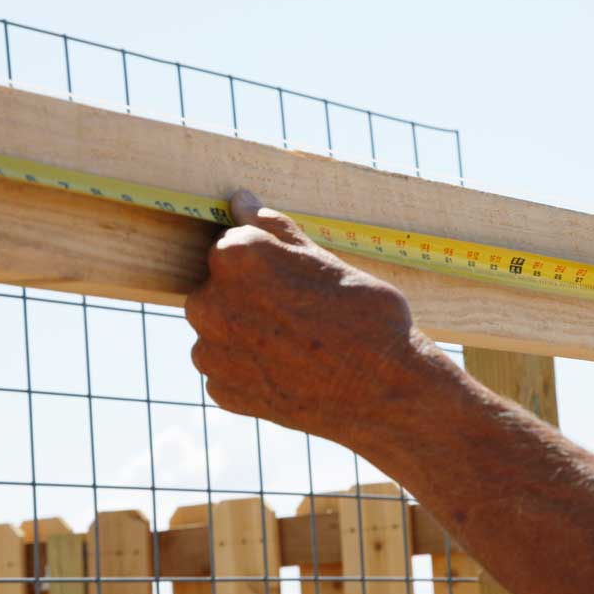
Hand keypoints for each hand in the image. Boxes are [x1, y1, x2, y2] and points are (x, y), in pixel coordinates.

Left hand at [184, 190, 439, 443]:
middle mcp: (209, 301)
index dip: (267, 263)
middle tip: (299, 314)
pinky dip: (251, 369)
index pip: (233, 245)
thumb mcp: (325, 259)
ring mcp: (210, 350)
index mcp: (235, 256)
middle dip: (250, 297)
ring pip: (220, 330)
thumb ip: (274, 230)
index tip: (297, 282)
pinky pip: (227, 370)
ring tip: (296, 345)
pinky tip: (288, 371)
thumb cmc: (364, 316)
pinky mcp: (220, 390)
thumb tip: (241, 202)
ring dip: (246, 334)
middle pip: (219, 288)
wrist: (385, 390)